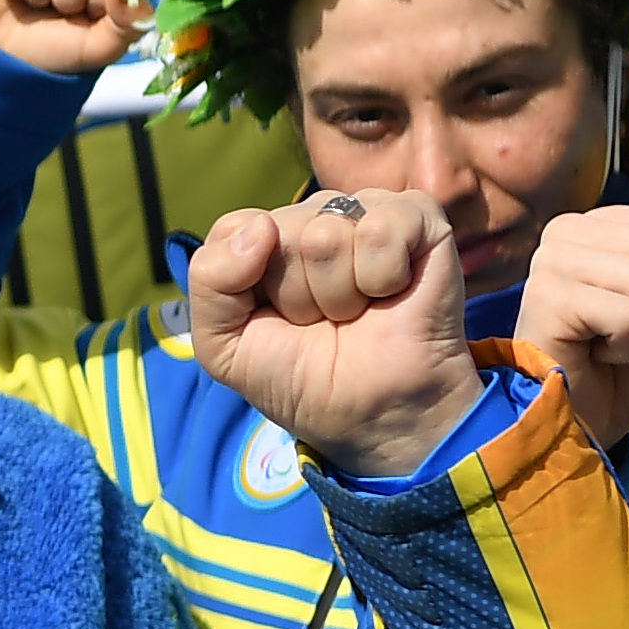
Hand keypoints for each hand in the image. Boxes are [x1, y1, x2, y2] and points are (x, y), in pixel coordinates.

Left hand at [185, 190, 477, 479]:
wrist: (374, 416)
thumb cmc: (304, 379)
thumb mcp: (225, 344)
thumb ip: (210, 281)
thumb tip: (260, 226)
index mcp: (266, 239)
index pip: (233, 229)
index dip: (249, 285)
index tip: (278, 318)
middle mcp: (314, 217)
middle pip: (280, 234)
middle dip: (298, 295)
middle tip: (327, 321)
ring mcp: (366, 212)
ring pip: (326, 234)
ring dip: (340, 293)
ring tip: (358, 312)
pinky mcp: (418, 218)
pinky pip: (381, 227)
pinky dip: (383, 275)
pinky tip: (392, 292)